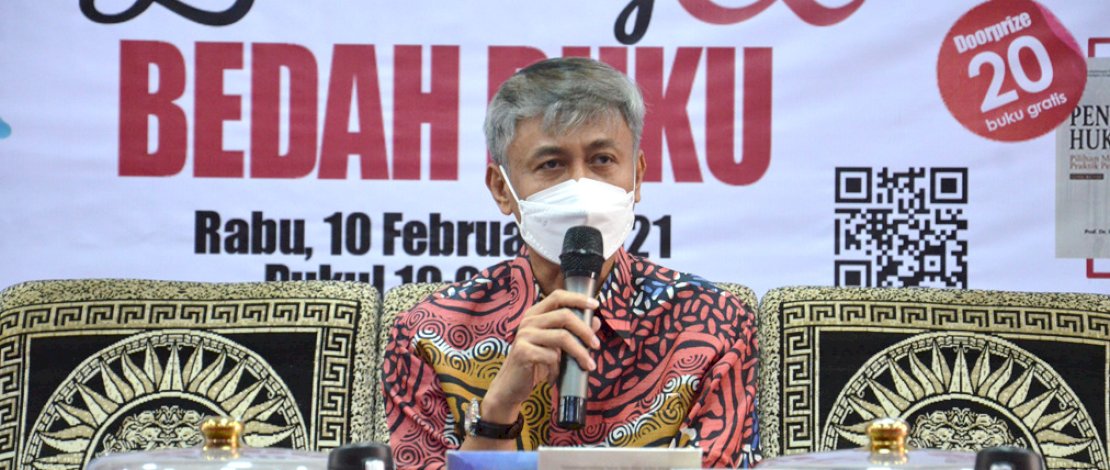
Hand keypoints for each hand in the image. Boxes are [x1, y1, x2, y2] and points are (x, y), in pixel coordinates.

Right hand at [481, 290, 601, 423]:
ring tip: (588, 365)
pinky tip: (554, 378)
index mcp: (535, 314)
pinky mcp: (523, 352)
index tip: (595, 305)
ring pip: (562, 337)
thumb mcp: (556, 346)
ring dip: (580, 353)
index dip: (578, 298)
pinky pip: (551, 356)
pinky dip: (558, 369)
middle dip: (585, 331)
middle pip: (564, 316)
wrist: (511, 386)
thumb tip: (596, 321)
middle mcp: (528, 321)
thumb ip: (573, 332)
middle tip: (596, 345)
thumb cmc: (535, 364)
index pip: (558, 296)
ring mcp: (524, 335)